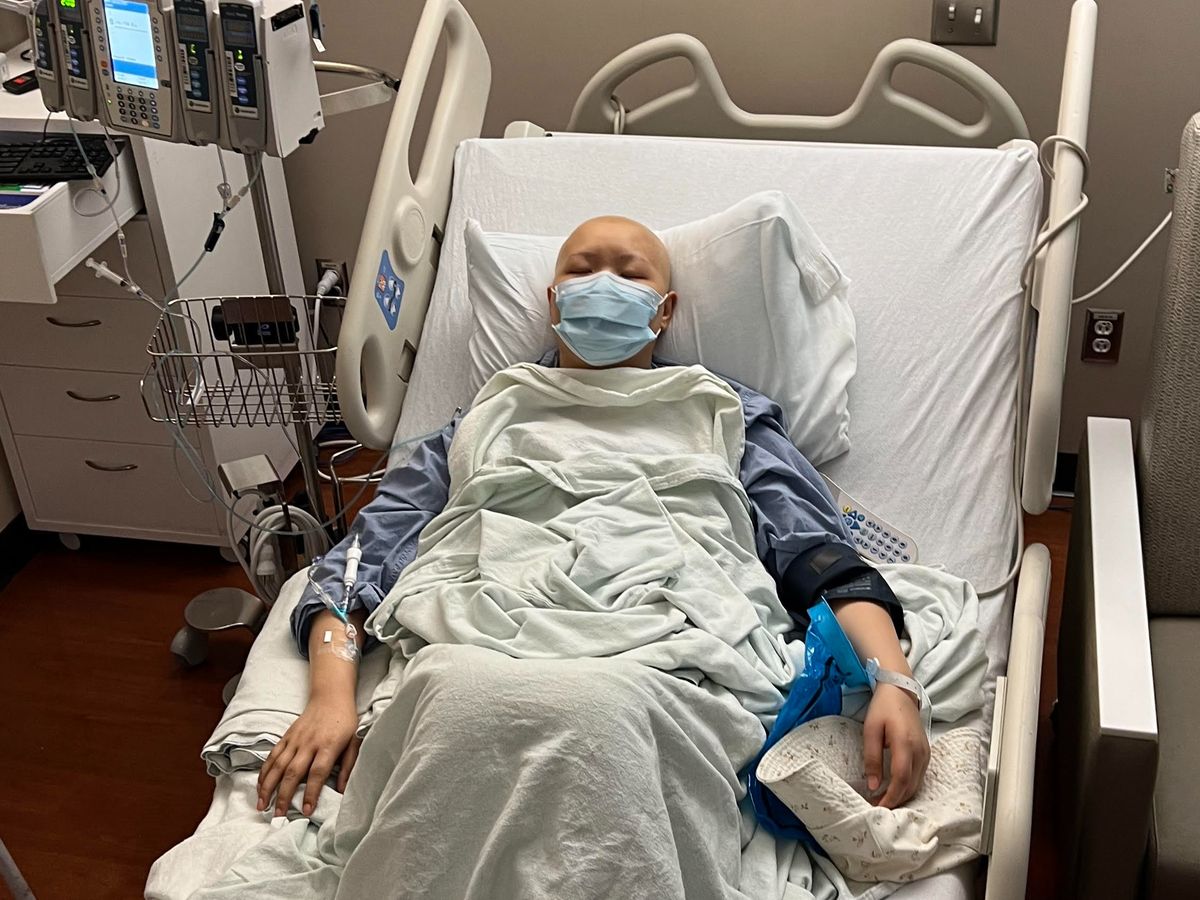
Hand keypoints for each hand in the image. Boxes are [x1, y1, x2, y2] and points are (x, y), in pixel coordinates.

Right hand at [257, 694, 360, 817]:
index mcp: (328, 746)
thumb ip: (348, 766)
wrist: (331, 696)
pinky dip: (264, 772)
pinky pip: (272, 756)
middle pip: (293, 772)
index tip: (307, 811)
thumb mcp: (355, 742)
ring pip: (278, 765)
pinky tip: (260, 786)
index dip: (311, 793)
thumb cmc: (345, 722)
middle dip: (284, 796)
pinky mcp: (286, 736)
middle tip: (278, 816)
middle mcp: (309, 744)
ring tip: (262, 806)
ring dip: (268, 787)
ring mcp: (295, 740)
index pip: (317, 773)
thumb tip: (342, 790)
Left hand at [862, 683, 929, 808]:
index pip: (901, 779)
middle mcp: (919, 751)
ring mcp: (925, 752)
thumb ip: (872, 758)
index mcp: (905, 744)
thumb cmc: (883, 708)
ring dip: (901, 795)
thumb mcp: (871, 730)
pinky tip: (894, 787)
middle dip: (895, 800)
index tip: (878, 807)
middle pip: (911, 785)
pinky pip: (919, 776)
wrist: (900, 692)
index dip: (891, 797)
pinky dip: (907, 786)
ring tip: (882, 799)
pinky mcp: (926, 752)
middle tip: (876, 806)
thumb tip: (873, 786)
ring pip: (917, 783)